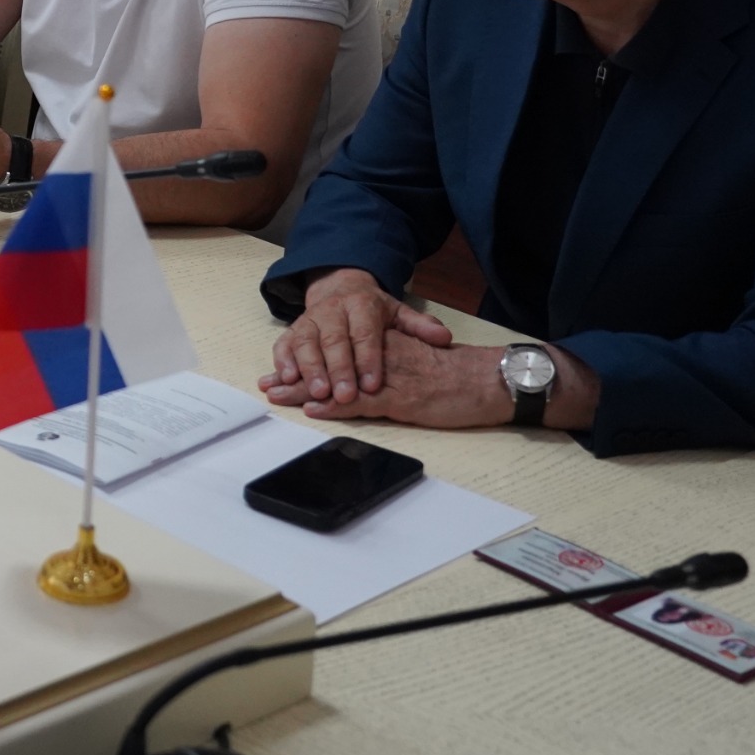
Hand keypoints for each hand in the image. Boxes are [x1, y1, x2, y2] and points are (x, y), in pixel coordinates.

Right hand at [259, 268, 452, 407]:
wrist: (338, 286)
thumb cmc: (371, 309)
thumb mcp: (398, 312)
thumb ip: (419, 326)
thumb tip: (443, 338)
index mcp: (361, 305)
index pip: (365, 333)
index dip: (368, 359)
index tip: (373, 384)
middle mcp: (332, 310)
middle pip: (334, 340)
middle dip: (338, 369)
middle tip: (344, 395)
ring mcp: (310, 319)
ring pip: (306, 342)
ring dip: (309, 369)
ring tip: (317, 393)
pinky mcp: (293, 329)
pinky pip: (284, 344)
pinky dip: (283, 361)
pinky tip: (286, 379)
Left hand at [266, 331, 515, 429]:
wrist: (486, 379)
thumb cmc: (456, 374)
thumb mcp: (420, 359)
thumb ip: (393, 360)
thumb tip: (367, 373)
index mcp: (385, 345)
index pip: (338, 350)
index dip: (309, 359)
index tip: (283, 367)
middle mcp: (381, 357)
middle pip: (330, 364)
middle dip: (297, 375)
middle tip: (268, 384)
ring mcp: (389, 377)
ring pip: (339, 382)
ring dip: (306, 390)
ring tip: (277, 396)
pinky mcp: (401, 398)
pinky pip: (361, 403)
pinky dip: (337, 407)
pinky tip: (315, 409)